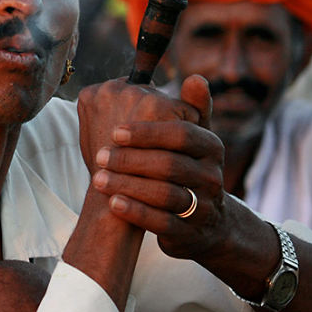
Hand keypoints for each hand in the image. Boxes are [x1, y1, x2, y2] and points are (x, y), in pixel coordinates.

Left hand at [88, 76, 228, 259]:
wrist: (204, 223)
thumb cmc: (186, 169)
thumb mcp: (192, 139)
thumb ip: (187, 108)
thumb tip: (195, 77)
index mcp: (210, 146)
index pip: (180, 134)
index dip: (147, 132)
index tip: (115, 132)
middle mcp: (212, 176)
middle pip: (170, 164)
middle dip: (131, 160)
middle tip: (100, 156)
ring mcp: (203, 207)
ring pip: (165, 195)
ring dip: (128, 185)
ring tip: (99, 179)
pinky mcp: (190, 233)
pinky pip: (163, 223)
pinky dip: (136, 212)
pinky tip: (113, 203)